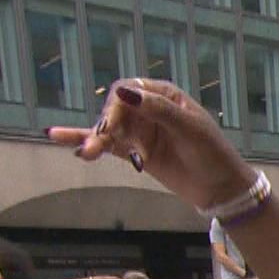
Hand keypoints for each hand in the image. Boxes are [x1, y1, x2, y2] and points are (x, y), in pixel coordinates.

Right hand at [48, 79, 254, 210]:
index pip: (129, 90)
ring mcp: (140, 131)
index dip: (117, 105)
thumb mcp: (189, 129)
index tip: (113, 124)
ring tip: (84, 153)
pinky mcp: (135, 151)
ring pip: (109, 130)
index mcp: (164, 94)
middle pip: (115, 110)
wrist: (221, 188)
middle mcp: (148, 108)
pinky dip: (86, 142)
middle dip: (105, 127)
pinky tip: (58, 137)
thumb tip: (124, 92)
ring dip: (95, 140)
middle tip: (98, 146)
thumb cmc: (212, 153)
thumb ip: (158, 110)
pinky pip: (107, 145)